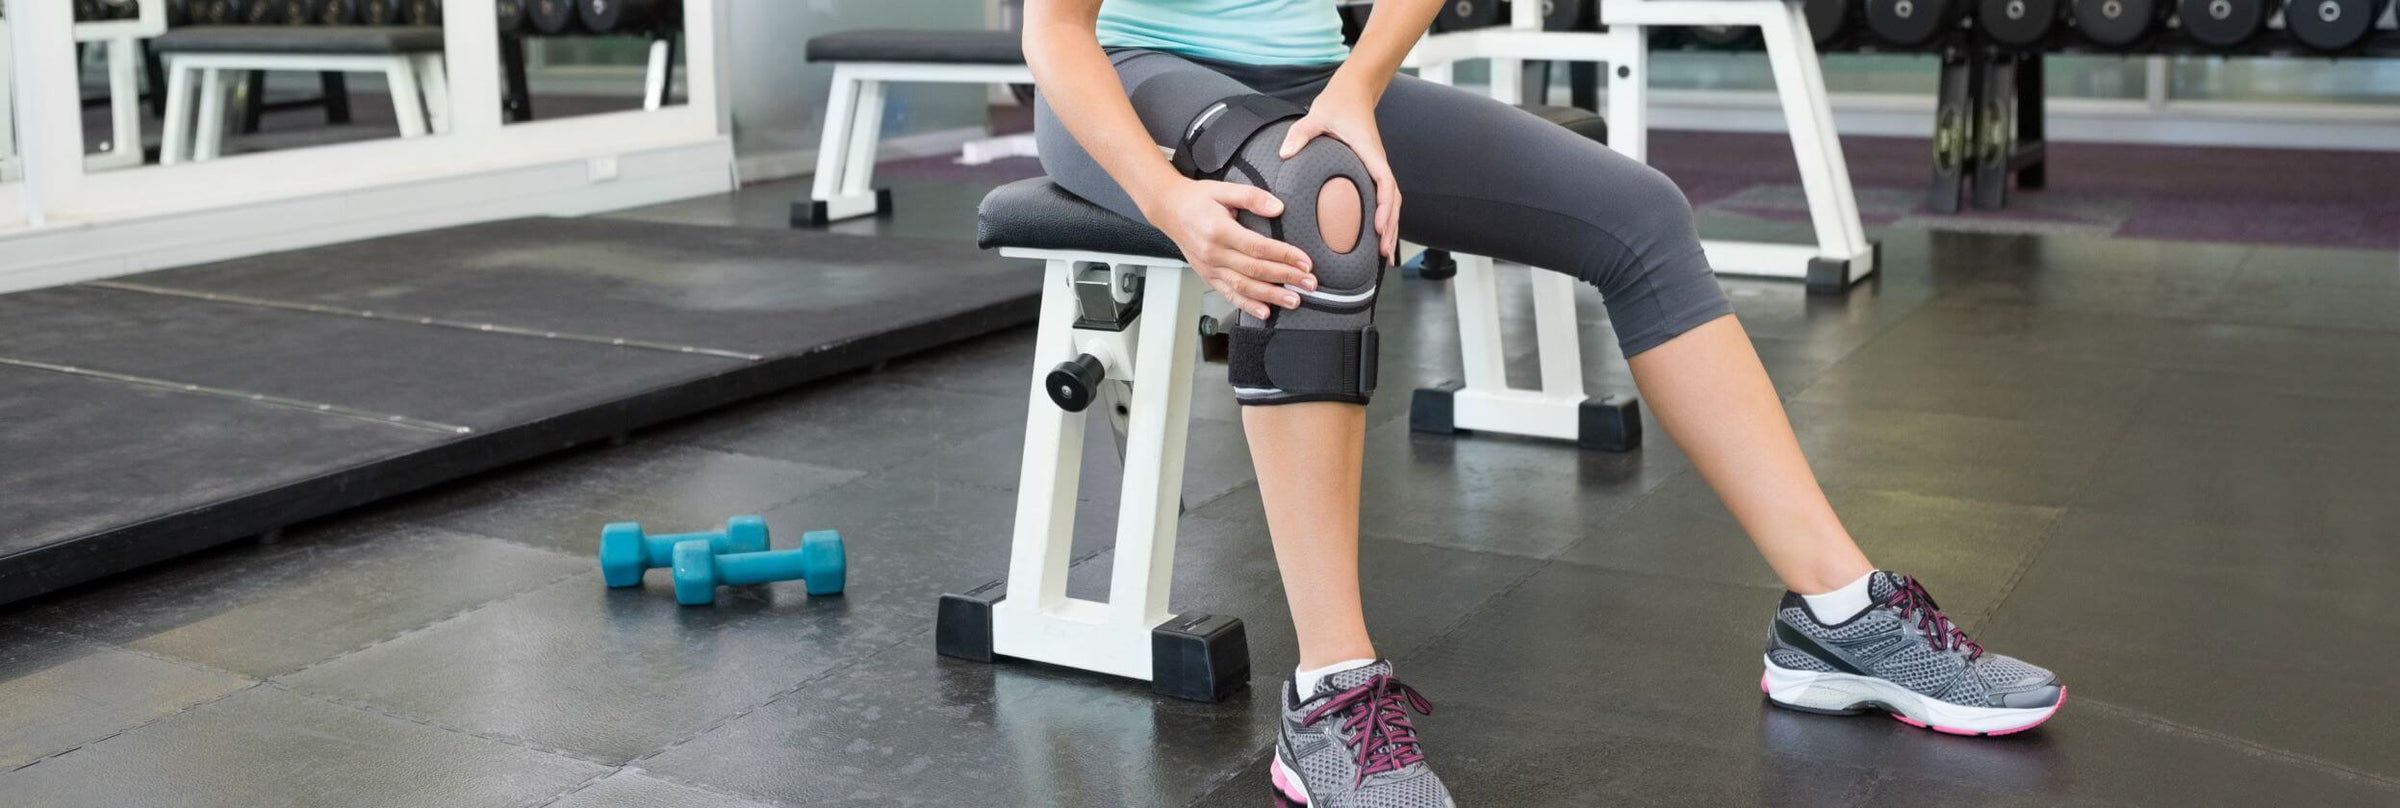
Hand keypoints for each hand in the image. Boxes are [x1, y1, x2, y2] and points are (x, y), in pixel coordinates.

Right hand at [1143, 178, 1315, 319]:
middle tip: (1310, 284)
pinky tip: (1265, 312)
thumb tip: (1278, 207)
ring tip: (1294, 300)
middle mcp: (1214, 253)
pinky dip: (1247, 305)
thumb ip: (1252, 197)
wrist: (1169, 209)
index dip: (1284, 256)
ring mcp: (1210, 268)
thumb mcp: (1224, 189)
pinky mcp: (1207, 276)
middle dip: (1286, 278)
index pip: (1258, 247)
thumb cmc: (1197, 199)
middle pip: (1255, 270)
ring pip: (1244, 287)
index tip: (1305, 262)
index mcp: (1220, 230)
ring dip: (1271, 296)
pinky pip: (1229, 294)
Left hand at [1278, 88, 1399, 264]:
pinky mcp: (1372, 171)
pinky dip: (1385, 218)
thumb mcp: (1315, 116)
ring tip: (1384, 257)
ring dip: (1390, 228)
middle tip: (1383, 255)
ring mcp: (1377, 168)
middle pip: (1394, 200)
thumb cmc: (1336, 105)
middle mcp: (1378, 163)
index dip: (1385, 207)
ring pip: (1392, 202)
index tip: (1379, 228)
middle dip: (1390, 227)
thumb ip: (1300, 133)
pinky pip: (1384, 198)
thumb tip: (1284, 152)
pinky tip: (1378, 238)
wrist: (1352, 93)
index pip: (1384, 183)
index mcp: (1369, 153)